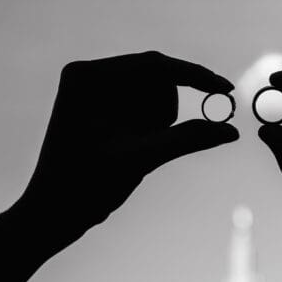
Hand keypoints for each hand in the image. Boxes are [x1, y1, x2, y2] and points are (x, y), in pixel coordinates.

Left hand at [16, 51, 237, 251]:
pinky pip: (143, 109)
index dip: (196, 77)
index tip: (227, 90)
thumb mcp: (140, 160)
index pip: (154, 65)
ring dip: (157, 126)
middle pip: (155, 79)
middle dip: (164, 114)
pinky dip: (149, 131)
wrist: (49, 216)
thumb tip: (232, 131)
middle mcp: (87, 74)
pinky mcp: (99, 107)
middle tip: (150, 148)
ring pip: (153, 96)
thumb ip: (187, 140)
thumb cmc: (84, 188)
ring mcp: (92, 90)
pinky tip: (127, 153)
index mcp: (87, 77)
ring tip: (131, 155)